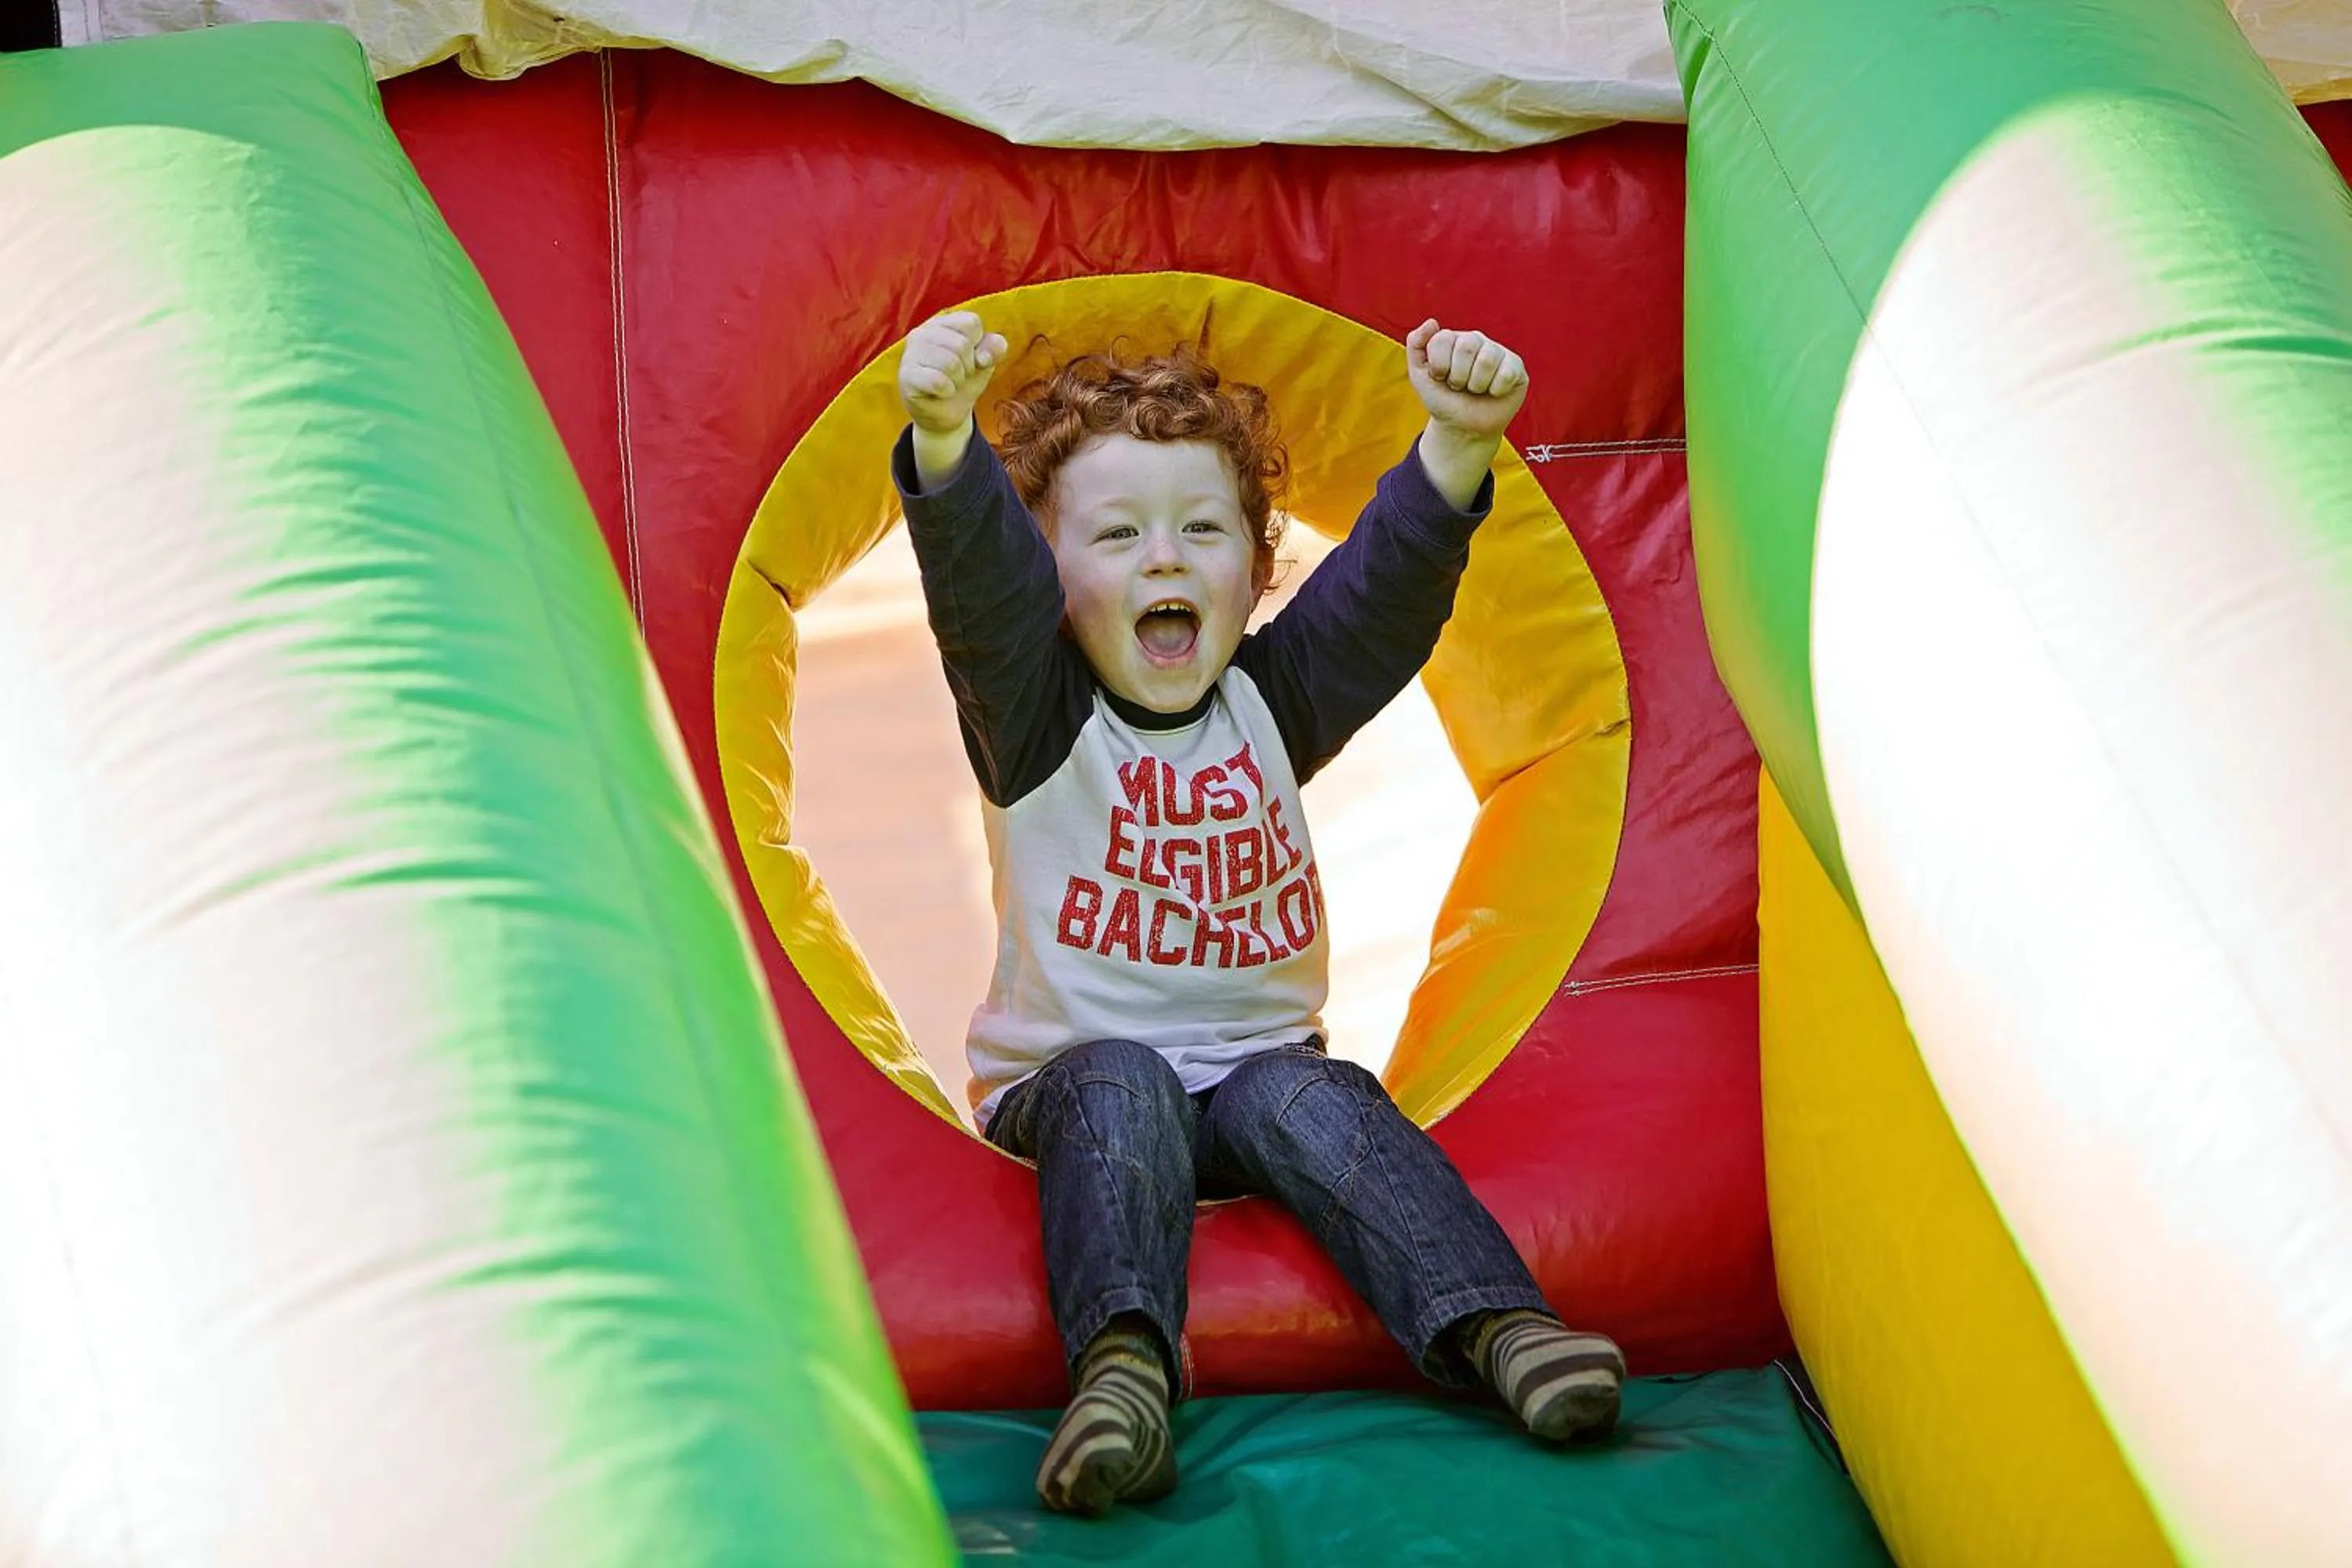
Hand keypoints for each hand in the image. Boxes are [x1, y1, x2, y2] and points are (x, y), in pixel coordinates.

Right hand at [898, 310, 1009, 435]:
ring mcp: (911, 353)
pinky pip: (937, 381)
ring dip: (957, 380)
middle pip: (962, 344)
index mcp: (942, 322)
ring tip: (949, 383)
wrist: (946, 413)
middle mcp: (922, 332)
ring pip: (950, 363)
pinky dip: (947, 391)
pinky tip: (941, 392)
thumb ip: (994, 348)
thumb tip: (984, 356)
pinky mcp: (906, 376)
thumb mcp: (985, 361)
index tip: (971, 359)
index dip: (979, 346)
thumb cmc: (964, 380)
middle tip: (958, 376)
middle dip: (968, 367)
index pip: (971, 322)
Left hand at [1405, 319, 1527, 439]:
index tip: (1441, 378)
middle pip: (1467, 346)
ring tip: (1475, 390)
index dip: (1439, 366)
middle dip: (1458, 376)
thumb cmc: (1443, 399)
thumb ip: (1416, 345)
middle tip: (1459, 386)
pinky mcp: (1516, 367)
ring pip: (1487, 359)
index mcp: (1453, 338)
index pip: (1442, 339)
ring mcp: (1497, 352)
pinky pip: (1507, 373)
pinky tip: (1493, 392)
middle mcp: (1476, 340)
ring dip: (1476, 385)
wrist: (1463, 428)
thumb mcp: (1420, 375)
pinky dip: (1496, 390)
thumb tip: (1432, 321)